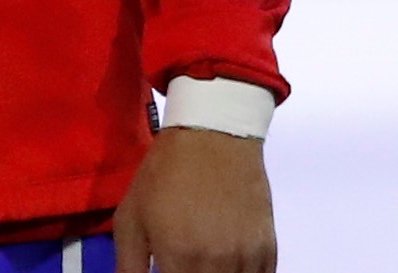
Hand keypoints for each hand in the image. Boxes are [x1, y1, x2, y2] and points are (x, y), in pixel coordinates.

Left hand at [114, 126, 274, 272]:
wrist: (212, 138)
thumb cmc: (163, 176)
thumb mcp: (129, 218)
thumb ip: (128, 265)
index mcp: (179, 257)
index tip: (164, 272)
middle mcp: (217, 264)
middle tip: (180, 266)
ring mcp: (247, 258)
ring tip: (201, 263)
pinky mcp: (268, 249)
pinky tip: (227, 266)